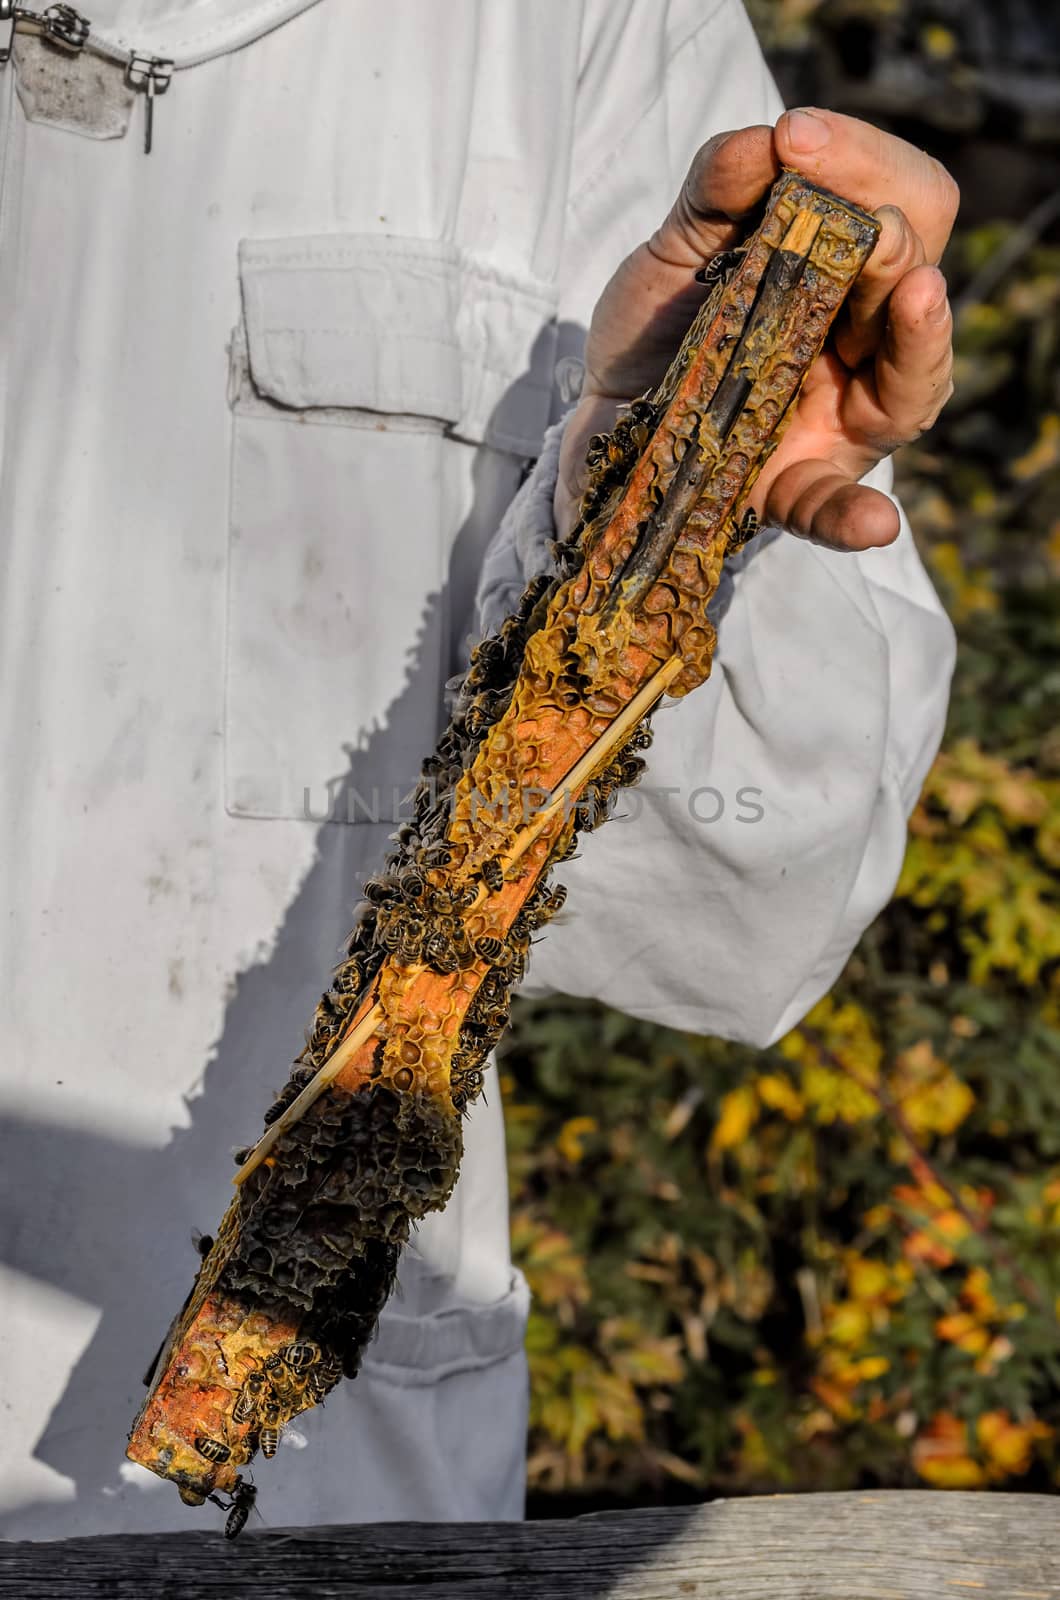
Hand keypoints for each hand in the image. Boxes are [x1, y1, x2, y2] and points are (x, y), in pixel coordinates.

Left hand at [554, 109, 959, 550]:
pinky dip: (854, 518)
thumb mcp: (677, 251)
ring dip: (918, 341)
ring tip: (913, 295)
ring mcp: (834, 427)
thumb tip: (765, 143)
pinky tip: (875, 523)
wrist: (596, 423)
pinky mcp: (787, 494)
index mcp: (850, 280)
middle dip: (893, 245)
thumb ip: (715, 193)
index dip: (868, 162)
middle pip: (915, 286)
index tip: (796, 138)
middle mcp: (861, 351)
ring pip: (909, 391)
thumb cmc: (658, 332)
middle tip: (867, 224)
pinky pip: (830, 511)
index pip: (906, 203)